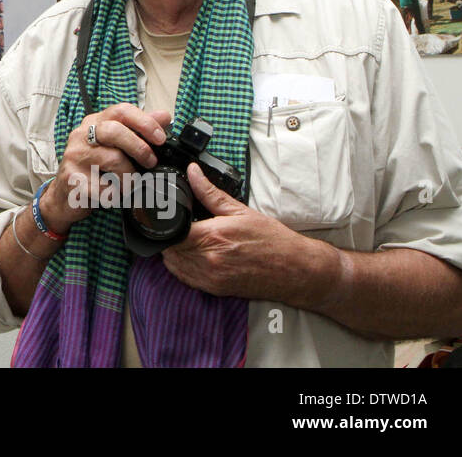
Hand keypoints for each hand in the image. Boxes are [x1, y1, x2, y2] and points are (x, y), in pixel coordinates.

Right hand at [42, 103, 170, 233]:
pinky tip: (112, 194)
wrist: (65, 196)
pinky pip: (105, 186)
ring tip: (128, 184)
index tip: (160, 138)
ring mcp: (75, 156)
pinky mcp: (73, 179)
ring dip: (129, 176)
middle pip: (114, 131)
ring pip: (112, 159)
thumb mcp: (115, 146)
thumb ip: (138, 130)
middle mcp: (81, 135)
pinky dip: (116, 194)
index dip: (144, 122)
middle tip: (151, 162)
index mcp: (94, 122)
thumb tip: (164, 116)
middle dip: (139, 148)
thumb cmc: (93, 168)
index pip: (121, 111)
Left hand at [161, 163, 322, 302]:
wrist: (295, 270)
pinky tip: (192, 254)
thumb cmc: (272, 240)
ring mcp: (210, 277)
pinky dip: (181, 266)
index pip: (170, 231)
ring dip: (173, 251)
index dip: (166, 222)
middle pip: (169, 247)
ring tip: (187, 238)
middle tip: (180, 224)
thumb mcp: (240, 210)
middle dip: (170, 235)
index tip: (169, 215)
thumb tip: (193, 172)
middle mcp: (208, 259)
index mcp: (212, 236)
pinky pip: (184, 278)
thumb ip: (210, 192)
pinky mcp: (213, 289)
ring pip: (173, 264)